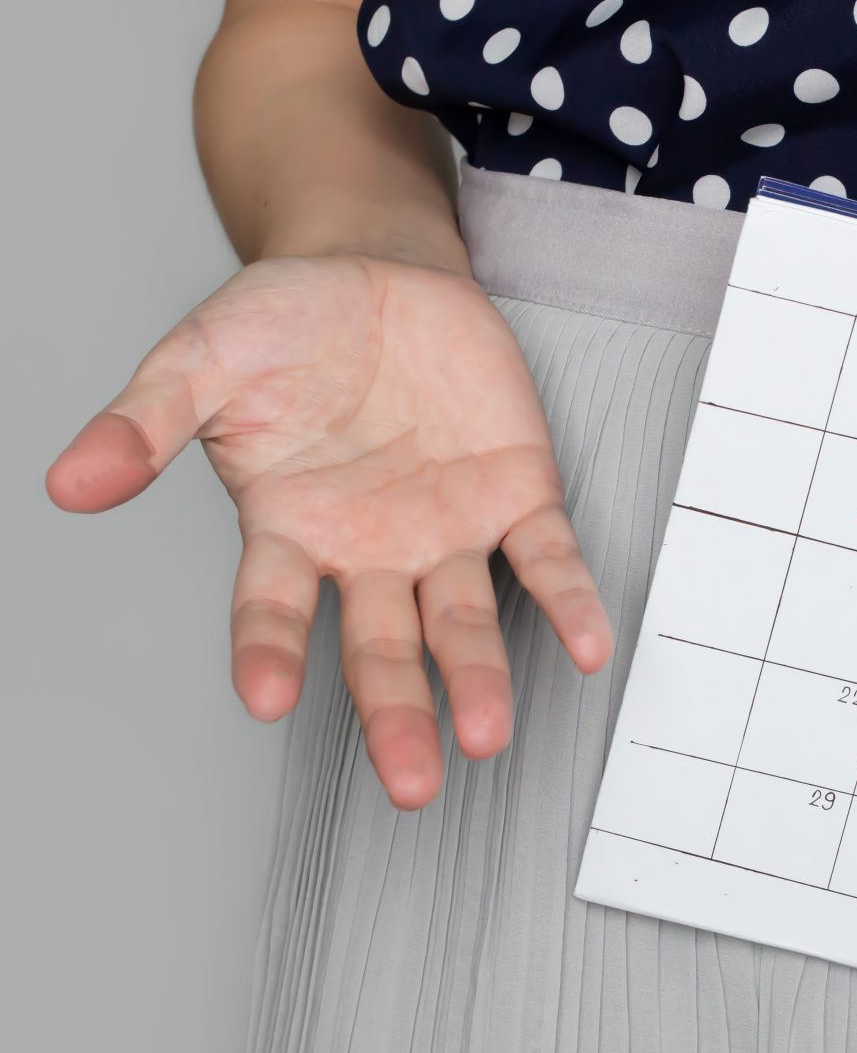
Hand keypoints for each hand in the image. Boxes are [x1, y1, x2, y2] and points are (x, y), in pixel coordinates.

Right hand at [44, 255, 610, 808]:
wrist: (375, 269)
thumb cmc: (284, 325)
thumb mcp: (201, 358)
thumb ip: (144, 421)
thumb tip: (68, 483)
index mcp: (288, 528)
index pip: (272, 607)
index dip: (269, 651)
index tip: (267, 700)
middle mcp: (369, 548)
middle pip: (380, 646)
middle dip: (395, 712)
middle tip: (410, 783)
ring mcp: (445, 529)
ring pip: (462, 621)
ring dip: (480, 679)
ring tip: (487, 736)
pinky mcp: (514, 493)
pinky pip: (546, 559)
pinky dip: (569, 601)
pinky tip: (591, 646)